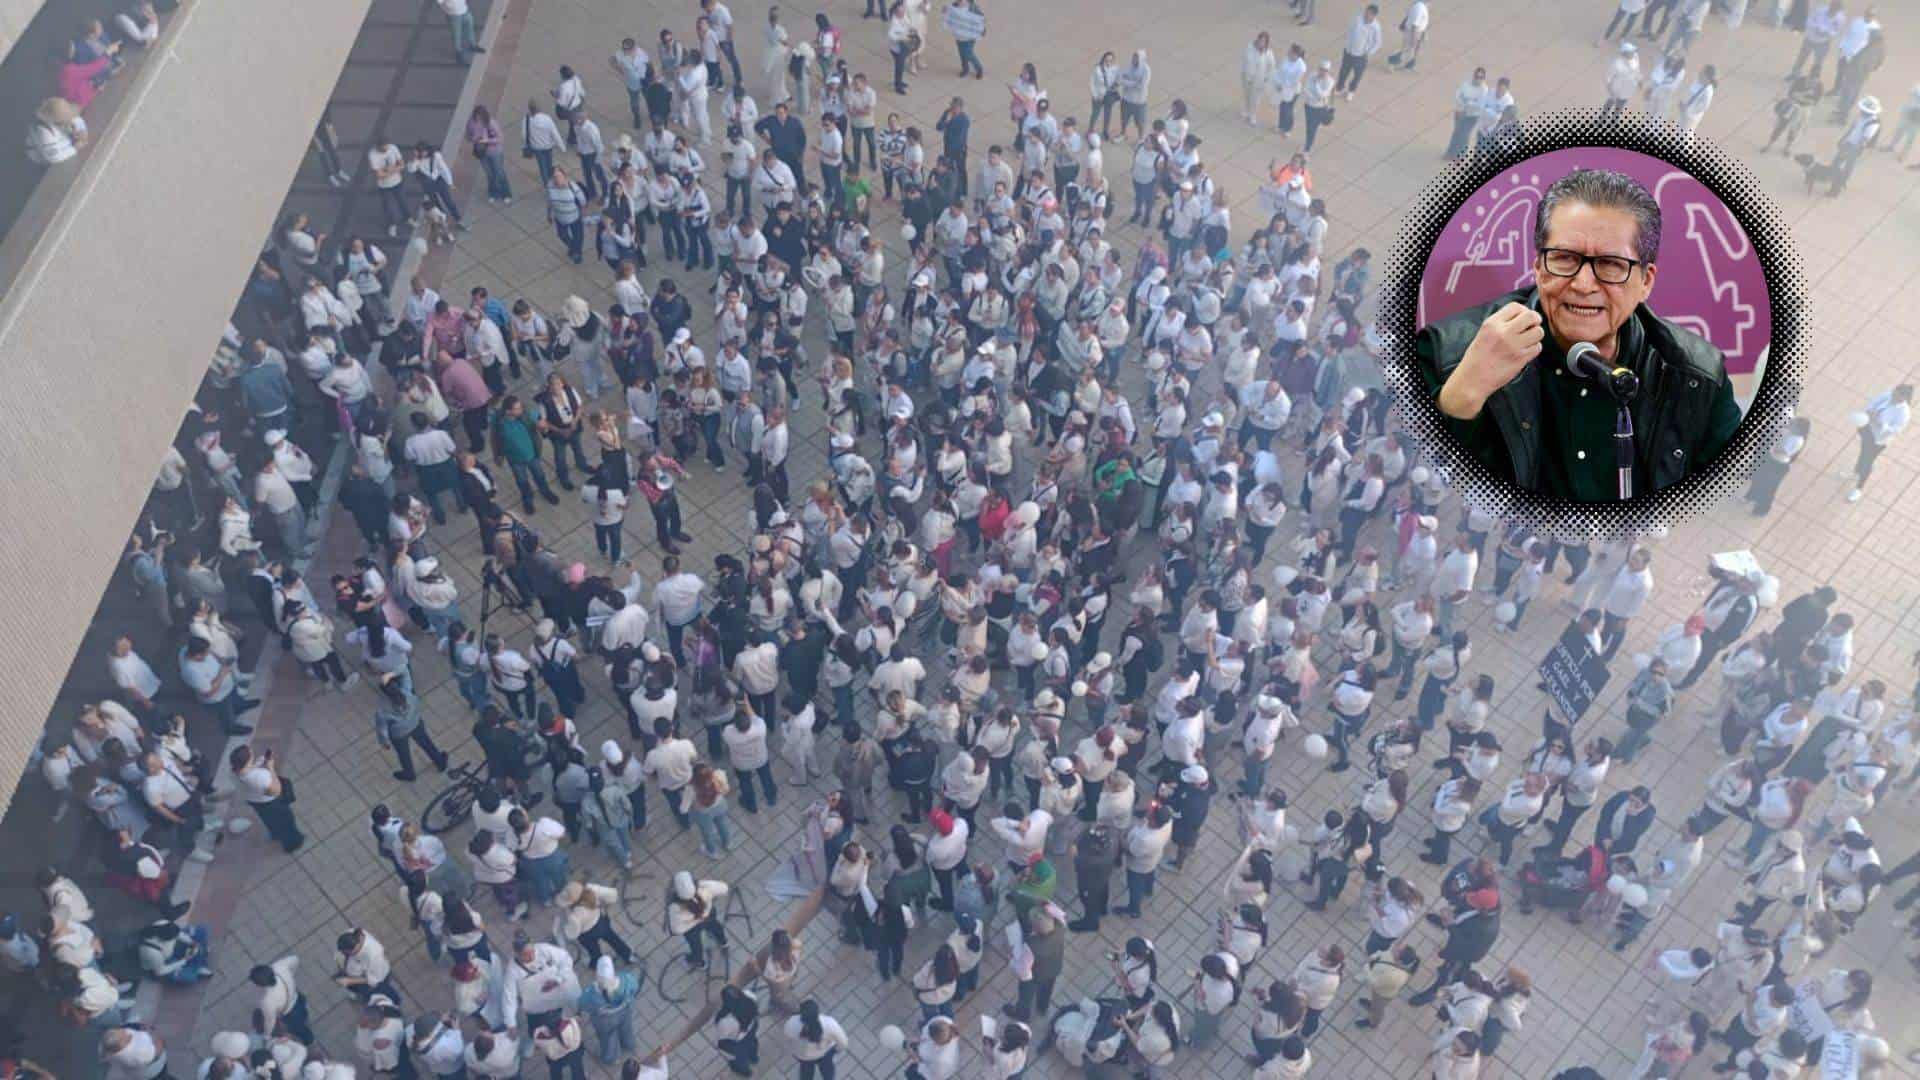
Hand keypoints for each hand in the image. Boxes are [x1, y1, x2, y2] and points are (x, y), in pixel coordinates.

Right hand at [1437, 302, 1542, 419]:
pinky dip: (1534, 348)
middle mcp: (1503, 332)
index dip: (1523, 310)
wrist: (1472, 380)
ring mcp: (1513, 346)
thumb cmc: (1477, 358)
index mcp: (1491, 324)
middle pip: (1531, 316)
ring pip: (1538, 332)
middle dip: (1535, 320)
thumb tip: (1522, 316)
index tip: (1522, 318)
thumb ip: (1500, 323)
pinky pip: (1537, 347)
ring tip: (1527, 341)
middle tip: (1532, 326)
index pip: (1515, 306)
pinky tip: (1525, 351)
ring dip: (1536, 335)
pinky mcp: (1520, 358)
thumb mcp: (1483, 333)